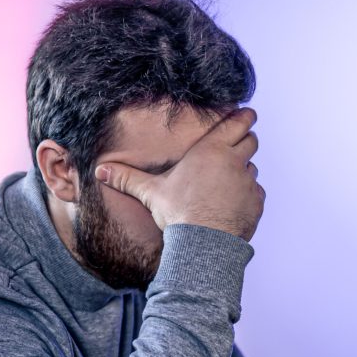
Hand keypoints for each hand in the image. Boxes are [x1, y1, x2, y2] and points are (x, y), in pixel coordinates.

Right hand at [95, 107, 264, 240]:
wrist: (204, 243)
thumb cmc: (179, 214)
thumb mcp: (151, 192)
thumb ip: (127, 178)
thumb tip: (99, 171)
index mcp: (211, 150)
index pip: (236, 123)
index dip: (244, 116)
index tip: (248, 113)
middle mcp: (234, 162)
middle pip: (251, 141)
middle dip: (246, 139)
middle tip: (241, 141)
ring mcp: (248, 183)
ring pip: (252, 168)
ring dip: (244, 170)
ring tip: (230, 179)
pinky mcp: (256, 202)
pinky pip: (256, 192)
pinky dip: (248, 195)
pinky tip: (234, 202)